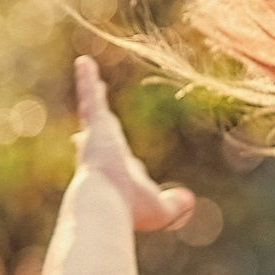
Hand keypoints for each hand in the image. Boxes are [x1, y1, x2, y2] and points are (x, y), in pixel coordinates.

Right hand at [71, 55, 196, 231]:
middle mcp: (102, 154)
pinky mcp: (94, 124)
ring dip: (90, 90)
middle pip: (100, 133)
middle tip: (93, 112)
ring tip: (87, 72)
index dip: (118, 159)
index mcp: (117, 175)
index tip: (117, 157)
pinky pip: (90, 96)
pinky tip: (85, 62)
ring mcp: (96, 138)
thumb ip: (175, 206)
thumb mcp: (161, 211)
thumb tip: (189, 201)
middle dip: (96, 123)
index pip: (118, 163)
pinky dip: (87, 79)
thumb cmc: (131, 211)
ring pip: (91, 109)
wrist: (106, 204)